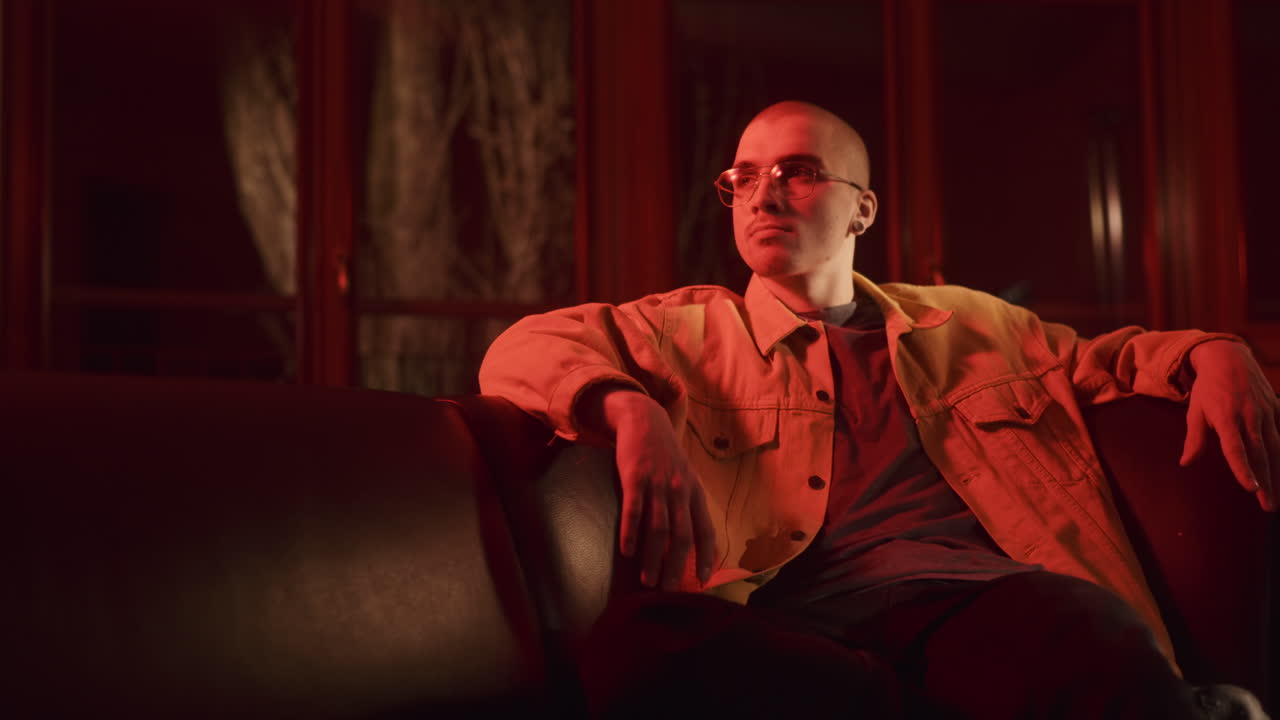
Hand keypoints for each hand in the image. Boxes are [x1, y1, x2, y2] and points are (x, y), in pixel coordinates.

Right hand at [588, 389, 717, 589]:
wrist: (644, 419)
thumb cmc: (663, 453)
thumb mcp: (683, 475)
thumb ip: (686, 502)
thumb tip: (688, 536)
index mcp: (693, 492)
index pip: (704, 530)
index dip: (706, 557)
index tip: (703, 581)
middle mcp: (679, 490)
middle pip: (681, 536)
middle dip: (676, 566)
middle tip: (667, 590)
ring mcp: (657, 483)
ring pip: (658, 528)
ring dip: (653, 558)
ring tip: (647, 581)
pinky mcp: (635, 476)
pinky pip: (634, 510)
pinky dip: (631, 532)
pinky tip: (626, 552)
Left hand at [1180, 341, 1278, 510]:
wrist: (1229, 358)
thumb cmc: (1208, 389)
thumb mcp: (1195, 411)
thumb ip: (1194, 439)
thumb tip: (1185, 463)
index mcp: (1226, 418)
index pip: (1236, 448)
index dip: (1243, 469)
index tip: (1250, 488)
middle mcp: (1250, 417)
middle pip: (1260, 454)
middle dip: (1266, 482)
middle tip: (1268, 506)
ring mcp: (1266, 413)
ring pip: (1275, 448)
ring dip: (1277, 474)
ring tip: (1276, 498)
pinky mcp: (1276, 410)